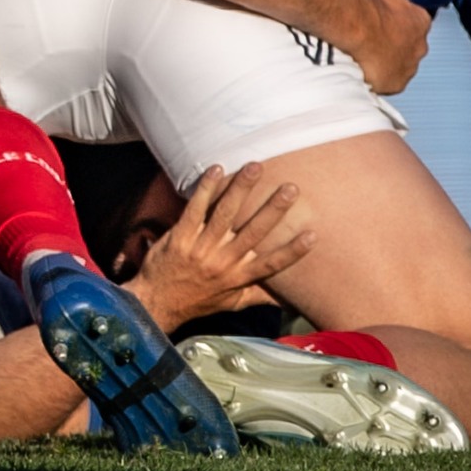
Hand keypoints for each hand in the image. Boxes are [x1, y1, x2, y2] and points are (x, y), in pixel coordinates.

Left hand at [134, 163, 312, 328]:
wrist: (157, 302)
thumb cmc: (197, 300)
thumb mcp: (232, 302)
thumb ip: (259, 295)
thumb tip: (289, 300)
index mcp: (238, 278)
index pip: (271, 265)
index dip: (292, 251)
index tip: (312, 234)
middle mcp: (223, 263)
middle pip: (253, 233)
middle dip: (273, 209)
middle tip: (291, 188)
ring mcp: (201, 248)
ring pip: (226, 214)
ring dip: (241, 189)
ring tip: (255, 167)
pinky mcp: (181, 236)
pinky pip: (196, 208)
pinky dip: (207, 188)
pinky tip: (217, 170)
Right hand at [349, 0, 431, 95]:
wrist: (358, 25)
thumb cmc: (366, 5)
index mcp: (420, 20)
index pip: (413, 25)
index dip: (397, 25)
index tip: (382, 25)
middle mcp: (420, 45)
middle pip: (409, 49)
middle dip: (394, 47)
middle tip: (372, 43)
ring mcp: (410, 67)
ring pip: (399, 68)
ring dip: (385, 64)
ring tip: (362, 59)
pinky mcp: (397, 84)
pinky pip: (387, 83)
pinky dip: (376, 79)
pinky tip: (361, 71)